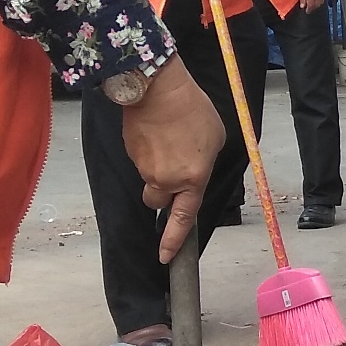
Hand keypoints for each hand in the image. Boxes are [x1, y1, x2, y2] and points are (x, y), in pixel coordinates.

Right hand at [115, 61, 222, 260]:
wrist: (158, 89)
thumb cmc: (192, 110)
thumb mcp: (215, 138)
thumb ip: (205, 163)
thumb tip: (194, 171)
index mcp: (193, 179)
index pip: (183, 219)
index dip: (173, 241)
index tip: (165, 257)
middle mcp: (166, 180)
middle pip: (159, 201)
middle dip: (165, 192)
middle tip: (174, 166)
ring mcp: (145, 168)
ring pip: (150, 179)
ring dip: (158, 168)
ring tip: (169, 139)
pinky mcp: (130, 154)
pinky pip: (142, 161)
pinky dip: (150, 151)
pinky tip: (158, 131)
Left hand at [296, 0, 326, 13]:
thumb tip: (303, 5)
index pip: (311, 5)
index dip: (309, 9)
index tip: (307, 11)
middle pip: (317, 4)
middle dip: (313, 7)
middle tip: (310, 8)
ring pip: (321, 2)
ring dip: (317, 4)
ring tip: (314, 4)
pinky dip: (321, 0)